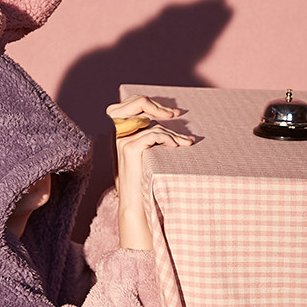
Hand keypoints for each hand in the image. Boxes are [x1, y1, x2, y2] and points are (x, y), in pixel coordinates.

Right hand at [106, 96, 193, 249]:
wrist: (136, 205)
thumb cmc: (145, 182)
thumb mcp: (147, 155)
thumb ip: (150, 137)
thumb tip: (171, 120)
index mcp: (122, 133)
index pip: (131, 103)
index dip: (151, 103)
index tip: (172, 114)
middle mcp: (119, 134)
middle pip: (137, 102)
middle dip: (159, 106)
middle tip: (176, 115)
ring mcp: (123, 141)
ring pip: (153, 125)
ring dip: (173, 134)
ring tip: (186, 144)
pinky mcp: (129, 149)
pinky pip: (154, 135)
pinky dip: (168, 139)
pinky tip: (176, 147)